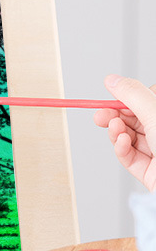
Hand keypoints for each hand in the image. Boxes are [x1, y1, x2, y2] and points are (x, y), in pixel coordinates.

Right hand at [94, 75, 155, 191]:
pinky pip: (130, 157)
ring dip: (117, 133)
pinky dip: (121, 149)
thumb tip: (112, 80)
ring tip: (114, 129)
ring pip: (129, 138)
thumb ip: (132, 95)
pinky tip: (122, 143)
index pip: (146, 102)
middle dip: (115, 117)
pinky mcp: (150, 171)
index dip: (127, 99)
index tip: (111, 96)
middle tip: (100, 116)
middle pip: (134, 120)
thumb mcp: (155, 113)